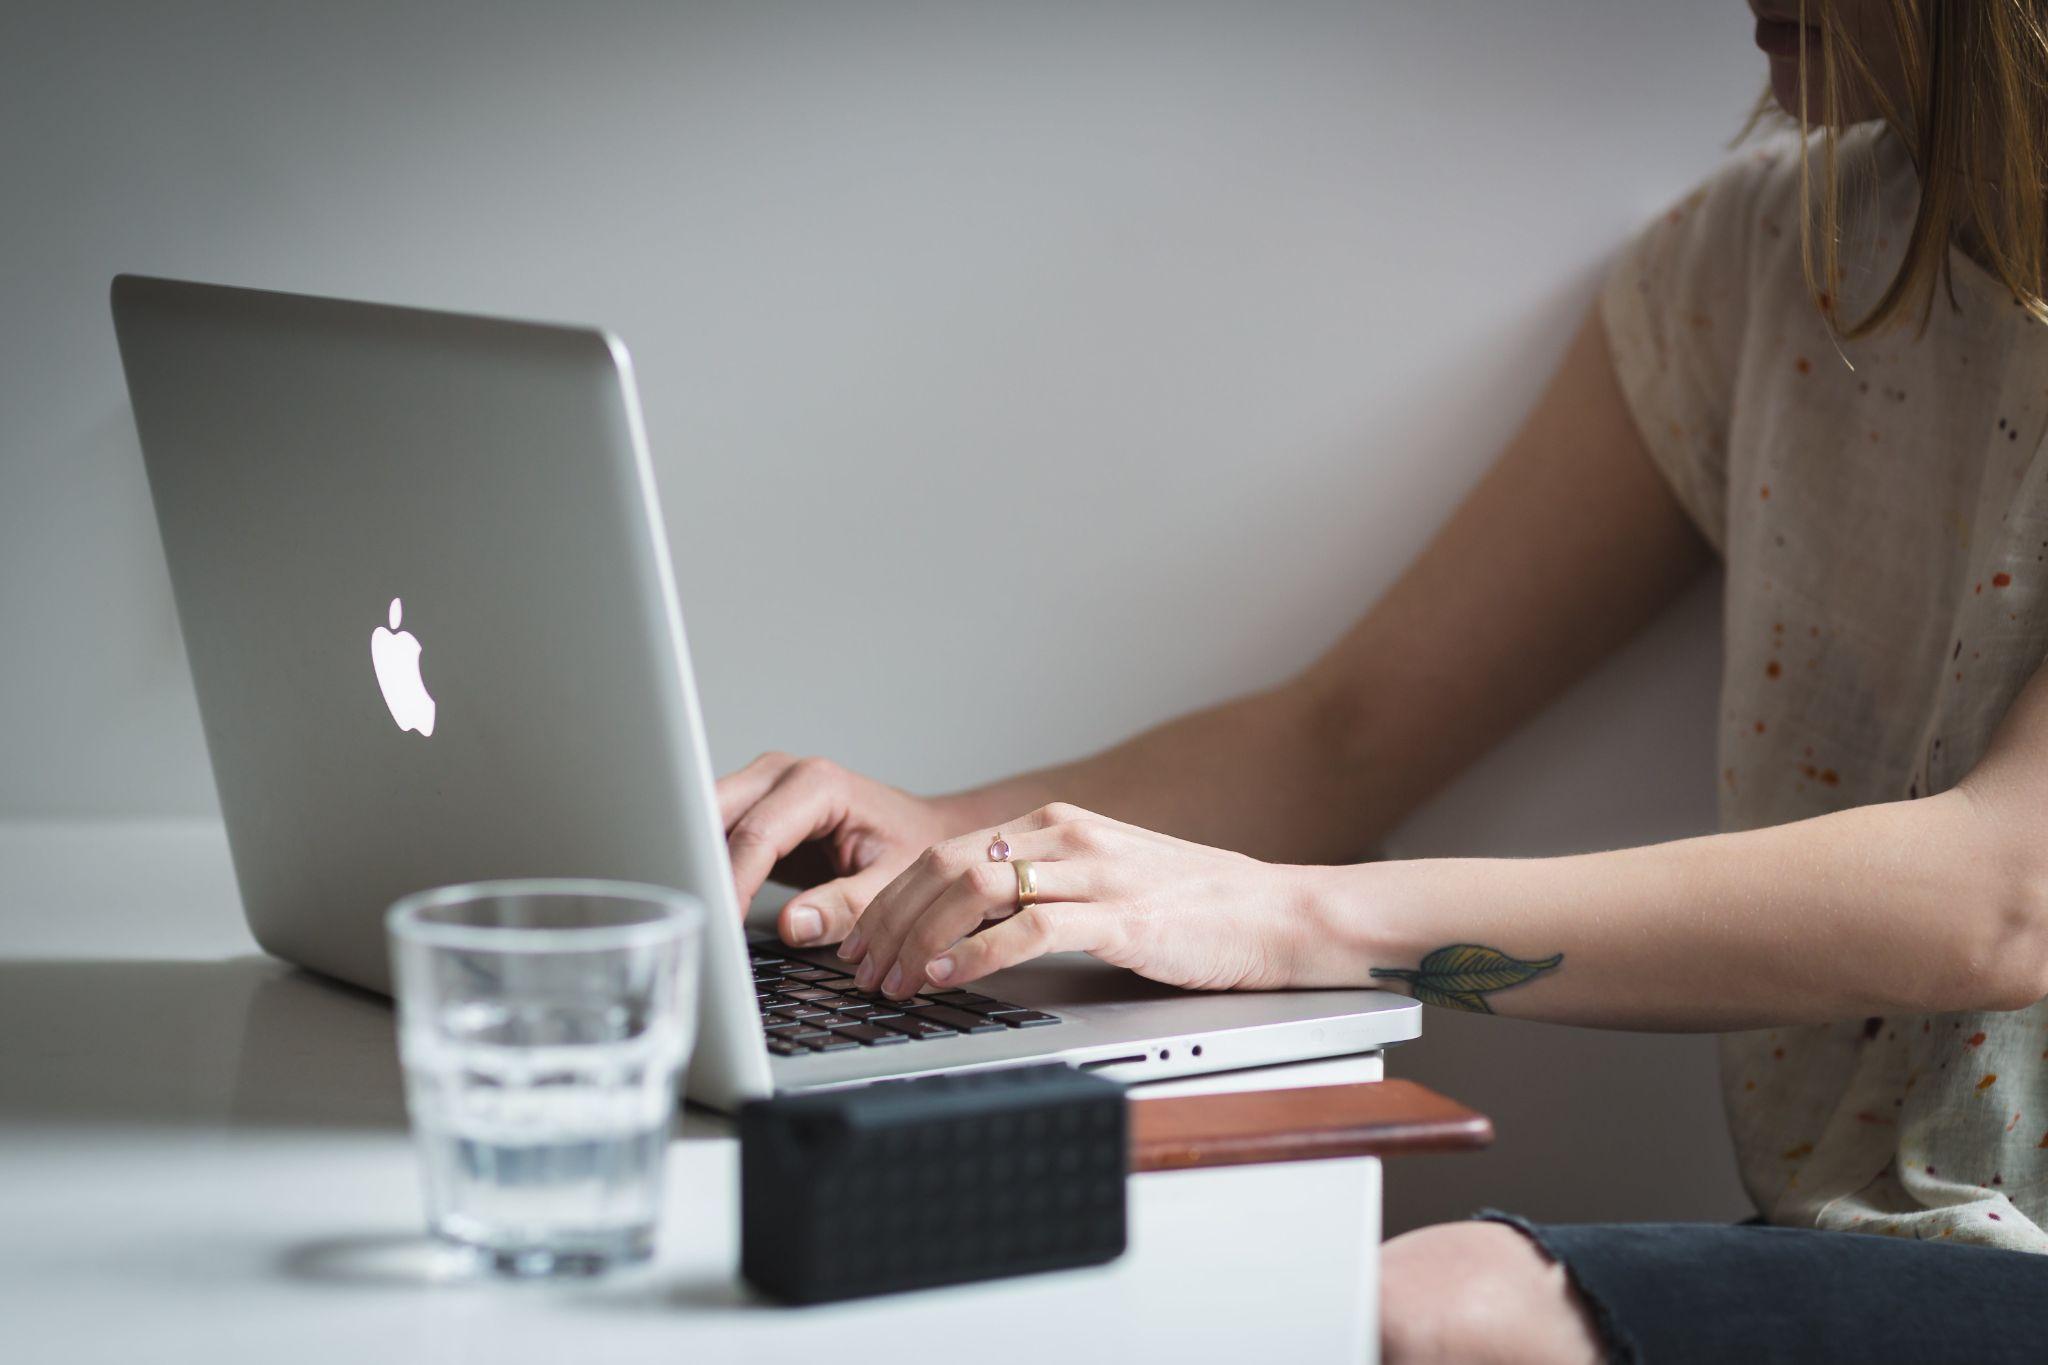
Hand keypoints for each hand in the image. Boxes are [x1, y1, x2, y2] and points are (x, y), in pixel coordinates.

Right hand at [716, 752, 971, 947]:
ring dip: (696, 862)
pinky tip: (705, 896)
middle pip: (716, 815)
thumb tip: (794, 925)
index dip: (734, 882)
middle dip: (701, 866)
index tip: (723, 923)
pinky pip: (714, 831)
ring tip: (693, 909)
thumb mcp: (891, 882)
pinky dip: (705, 862)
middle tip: (695, 918)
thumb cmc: (910, 847)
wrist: (919, 829)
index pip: (758, 835)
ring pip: (705, 819)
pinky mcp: (751, 806)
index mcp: (818, 784)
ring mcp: (762, 785)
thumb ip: (847, 906)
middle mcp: (782, 774)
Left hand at [839, 802, 1310, 998]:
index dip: (892, 899)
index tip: (862, 941)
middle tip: (860, 968)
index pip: (947, 853)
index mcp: (1057, 826)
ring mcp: (1096, 874)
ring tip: (891, 980)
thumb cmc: (1192, 909)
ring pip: (975, 890)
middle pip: (946, 866)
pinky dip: (974, 955)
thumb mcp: (1102, 883)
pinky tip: (946, 979)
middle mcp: (1069, 837)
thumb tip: (963, 929)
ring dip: (918, 938)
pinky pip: (1029, 929)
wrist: (1278, 915)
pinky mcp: (1123, 917)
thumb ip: (1038, 892)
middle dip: (890, 921)